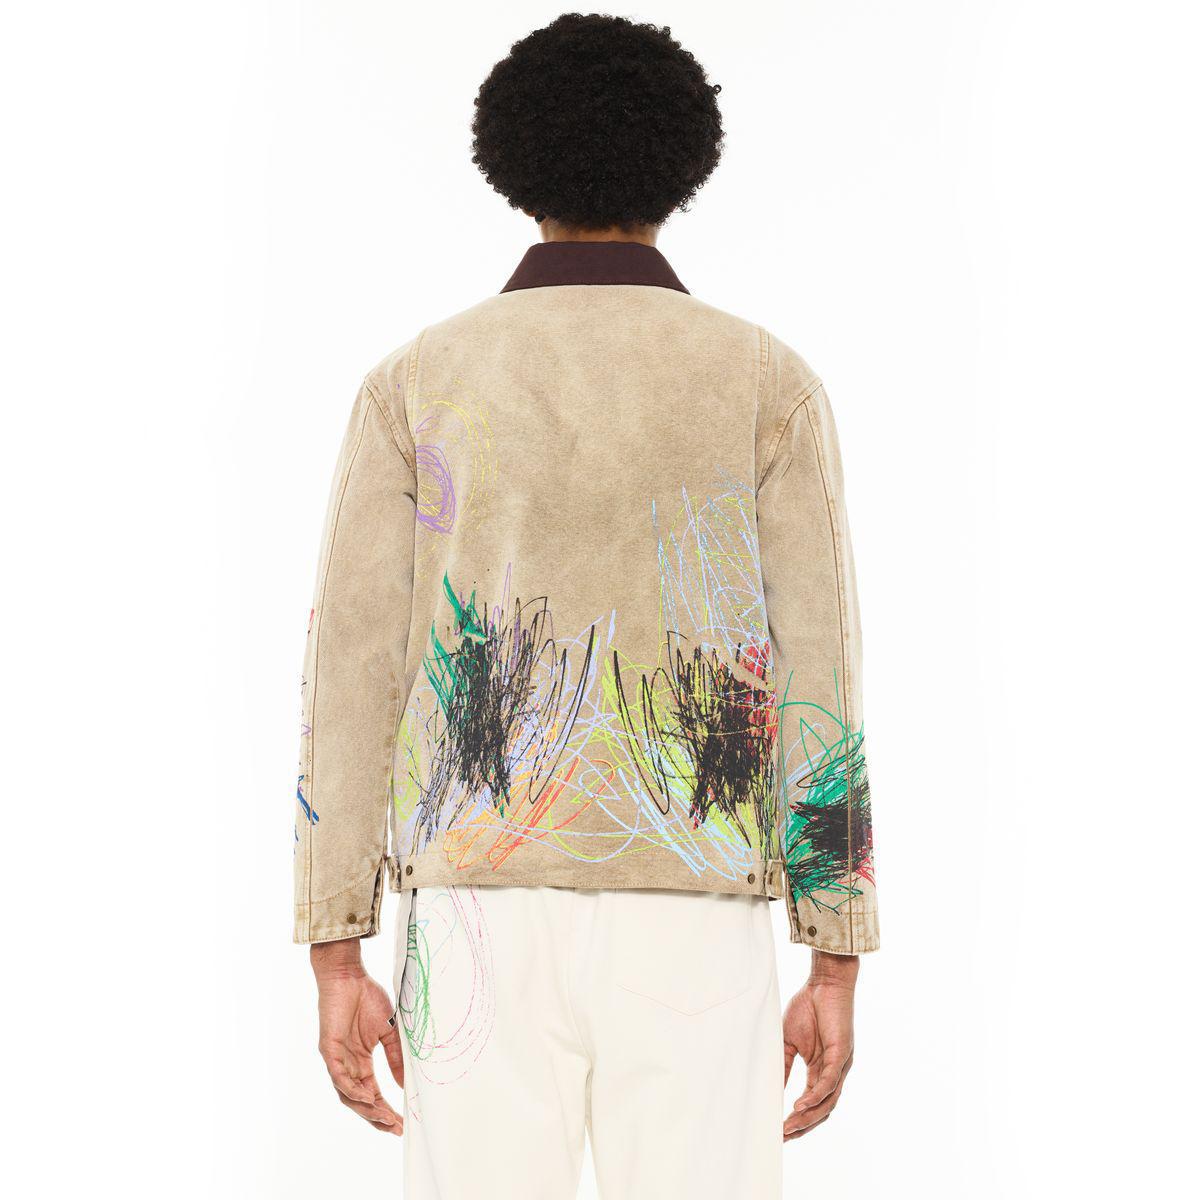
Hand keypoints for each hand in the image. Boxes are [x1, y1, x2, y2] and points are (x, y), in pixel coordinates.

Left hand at [310, 938, 405, 1135]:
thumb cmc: (367, 998)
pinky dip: (351, 1090)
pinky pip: (338, 1077)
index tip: (402, 1123)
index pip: (372, 1093)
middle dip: (377, 1117)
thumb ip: (395, 1057)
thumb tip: (405, 1083)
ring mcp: (336, 1060)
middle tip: (395, 1128)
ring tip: (384, 1118)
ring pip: (348, 1095)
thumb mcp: (388, 1031)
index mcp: (360, 1061)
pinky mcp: (328, 1050)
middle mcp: (347, 1065)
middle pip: (359, 1101)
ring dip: (366, 1108)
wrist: (349, 976)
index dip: (385, 1110)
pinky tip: (366, 1097)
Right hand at [782, 950, 858, 1140]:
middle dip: (802, 1126)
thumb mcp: (789, 1041)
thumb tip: (773, 1090)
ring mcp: (839, 1066)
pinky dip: (816, 1096)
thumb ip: (784, 1065)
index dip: (797, 1120)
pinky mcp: (842, 1054)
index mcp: (820, 1070)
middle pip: (820, 1110)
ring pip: (827, 1101)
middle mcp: (833, 1073)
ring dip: (808, 1116)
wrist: (824, 983)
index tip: (779, 1133)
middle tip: (782, 1137)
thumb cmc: (808, 1008)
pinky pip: (830, 1082)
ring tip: (789, 1126)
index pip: (811, 1104)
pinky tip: (801, 1105)